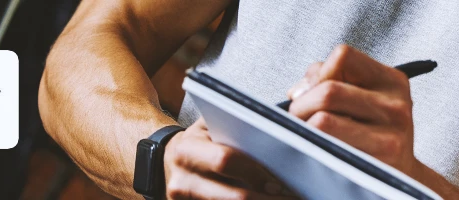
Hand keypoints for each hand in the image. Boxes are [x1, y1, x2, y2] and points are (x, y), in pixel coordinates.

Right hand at [163, 118, 297, 199]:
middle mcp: (182, 181)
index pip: (226, 161)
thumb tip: (286, 127)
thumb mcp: (209, 127)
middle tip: (293, 198)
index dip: (257, 172)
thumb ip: (239, 126)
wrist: (165, 163)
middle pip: (234, 197)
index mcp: (187, 150)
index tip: (282, 182)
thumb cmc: (199, 142)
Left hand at [286, 45, 417, 171]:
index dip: (317, 73)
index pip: (342, 56)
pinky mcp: (377, 162)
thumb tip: (297, 91)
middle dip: (301, 105)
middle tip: (297, 118)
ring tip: (306, 134)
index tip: (311, 91)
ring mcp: (389, 135)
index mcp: (391, 81)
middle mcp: (395, 105)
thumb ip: (329, 79)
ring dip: (303, 127)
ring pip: (323, 121)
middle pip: (328, 91)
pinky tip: (319, 149)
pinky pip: (327, 148)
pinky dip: (313, 146)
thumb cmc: (371, 131)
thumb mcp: (363, 97)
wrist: (399, 175)